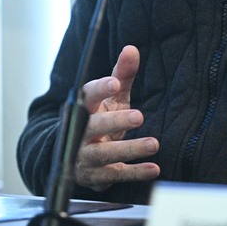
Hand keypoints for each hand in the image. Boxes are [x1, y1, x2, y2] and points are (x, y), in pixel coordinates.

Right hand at [75, 45, 160, 190]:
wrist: (73, 153)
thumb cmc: (98, 117)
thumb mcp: (111, 97)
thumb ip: (122, 75)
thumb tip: (131, 49)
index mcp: (83, 107)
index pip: (87, 95)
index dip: (100, 89)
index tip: (114, 84)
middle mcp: (79, 132)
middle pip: (93, 126)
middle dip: (114, 121)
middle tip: (138, 116)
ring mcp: (84, 155)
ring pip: (104, 153)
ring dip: (129, 149)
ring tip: (154, 143)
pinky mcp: (94, 176)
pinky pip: (114, 174)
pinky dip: (135, 173)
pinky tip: (153, 168)